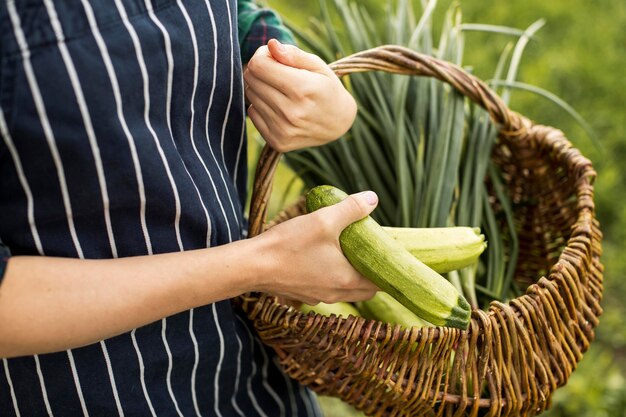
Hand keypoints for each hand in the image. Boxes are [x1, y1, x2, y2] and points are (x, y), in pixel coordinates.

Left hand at [244, 39, 356, 152]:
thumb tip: (271, 45)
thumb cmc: (326, 88)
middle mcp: (291, 112)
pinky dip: (261, 107)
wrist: (338, 124)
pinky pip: (252, 115)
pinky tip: (278, 107)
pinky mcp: (277, 141)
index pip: (258, 66)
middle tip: (275, 72)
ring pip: (250, 96)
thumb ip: (293, 54)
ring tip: (280, 90)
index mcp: (302, 89)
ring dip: (260, 89)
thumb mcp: (317, 66)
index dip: (261, 56)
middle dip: (259, 71)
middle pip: (251, 80)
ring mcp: (283, 129)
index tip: (272, 57)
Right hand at [252, 191, 378, 304]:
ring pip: (345, 291)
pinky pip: (326, 289)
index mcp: (346, 279)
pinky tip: (322, 260)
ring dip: (351, 276)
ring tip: (348, 254)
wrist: (252, 265)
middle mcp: (335, 294)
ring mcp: (318, 297)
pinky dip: (331, 278)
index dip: (387, 271)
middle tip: (371, 253)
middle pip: (365, 290)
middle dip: (371, 274)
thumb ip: (351, 209)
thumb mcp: (323, 220)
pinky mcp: (303, 294)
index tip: (389, 256)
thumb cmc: (289, 244)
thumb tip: (373, 198)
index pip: (380, 283)